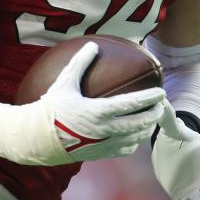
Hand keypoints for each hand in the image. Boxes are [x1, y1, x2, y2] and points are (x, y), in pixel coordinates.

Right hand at [0, 42, 164, 165]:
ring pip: (135, 138)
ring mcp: (104, 144)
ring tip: (152, 118)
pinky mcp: (101, 155)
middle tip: (161, 104)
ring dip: (147, 128)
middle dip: (154, 114)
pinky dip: (134, 142)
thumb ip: (80, 63)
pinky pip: (125, 150)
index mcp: (98, 111)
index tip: (161, 92)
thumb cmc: (52, 109)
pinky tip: (135, 134)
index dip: (149, 98)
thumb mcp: (65, 83)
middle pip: (139, 123)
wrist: (38, 139)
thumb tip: (93, 45)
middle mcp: (104, 130)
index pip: (131, 104)